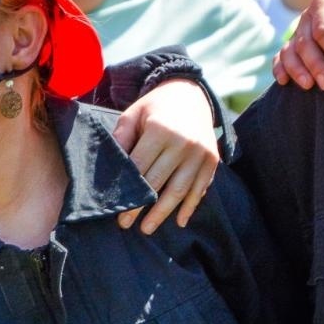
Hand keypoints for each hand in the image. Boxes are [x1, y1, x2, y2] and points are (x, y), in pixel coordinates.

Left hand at [112, 79, 219, 233]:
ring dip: (163, 213)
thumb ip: (121, 139)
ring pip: (179, 190)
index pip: (139, 167)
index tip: (115, 208)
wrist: (189, 94)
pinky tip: (179, 221)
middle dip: (140, 206)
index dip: (127, 190)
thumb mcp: (132, 114)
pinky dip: (190, 207)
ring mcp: (200, 153)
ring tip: (147, 228)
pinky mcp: (212, 160)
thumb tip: (111, 169)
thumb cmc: (153, 108)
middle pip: (158, 182)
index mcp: (159, 130)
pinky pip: (200, 189)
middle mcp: (183, 142)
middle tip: (125, 224)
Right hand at [273, 0, 323, 88]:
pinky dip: (280, 68)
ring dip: (296, 70)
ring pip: (289, 51)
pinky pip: (282, 56)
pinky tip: (283, 82)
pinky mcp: (295, 43)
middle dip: (315, 65)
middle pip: (304, 43)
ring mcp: (299, 30)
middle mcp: (307, 16)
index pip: (322, 30)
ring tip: (309, 86)